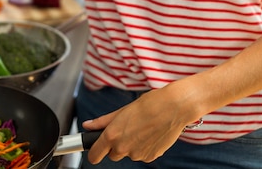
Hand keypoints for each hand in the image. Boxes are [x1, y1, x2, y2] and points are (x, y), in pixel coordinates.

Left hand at [82, 83, 199, 163]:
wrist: (173, 108)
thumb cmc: (149, 104)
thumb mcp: (122, 110)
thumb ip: (103, 121)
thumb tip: (88, 126)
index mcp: (113, 135)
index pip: (94, 155)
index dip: (93, 152)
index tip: (95, 148)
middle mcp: (123, 148)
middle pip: (112, 154)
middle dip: (116, 145)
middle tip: (126, 128)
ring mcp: (137, 155)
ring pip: (128, 153)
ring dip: (131, 144)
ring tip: (142, 127)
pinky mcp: (150, 157)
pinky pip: (142, 154)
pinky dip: (143, 146)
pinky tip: (150, 133)